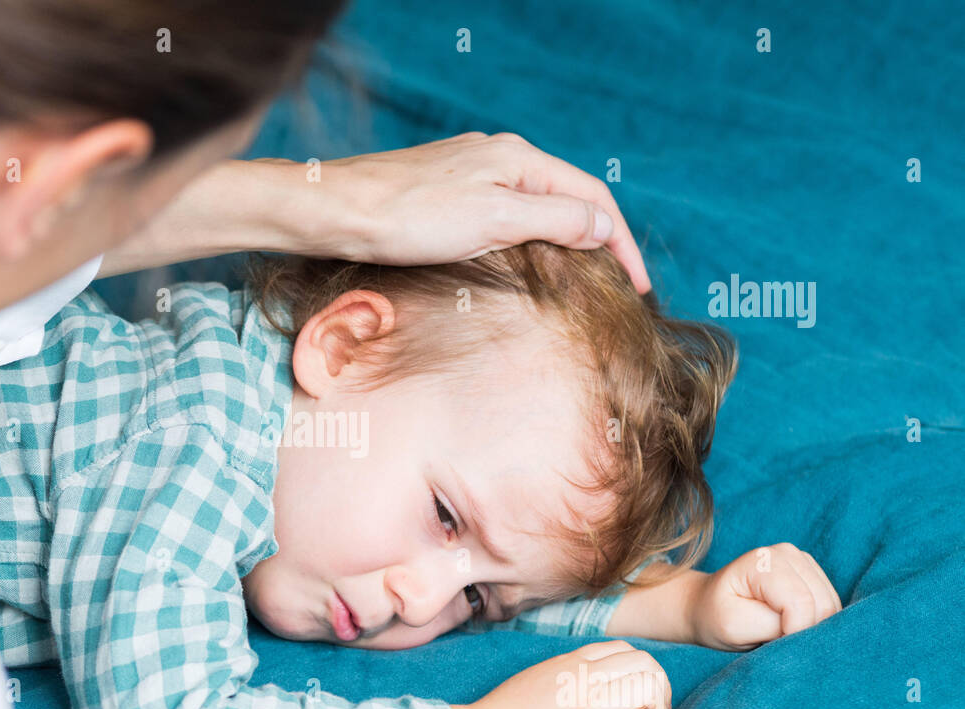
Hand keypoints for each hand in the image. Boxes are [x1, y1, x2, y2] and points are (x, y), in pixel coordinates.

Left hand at [322, 132, 650, 291]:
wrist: (336, 210)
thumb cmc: (408, 216)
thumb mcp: (494, 220)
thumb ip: (554, 218)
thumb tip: (602, 224)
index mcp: (519, 159)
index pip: (591, 197)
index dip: (620, 241)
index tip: (637, 285)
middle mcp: (499, 157)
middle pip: (567, 196)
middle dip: (598, 237)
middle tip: (617, 282)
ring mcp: (471, 171)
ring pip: (536, 204)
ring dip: (564, 236)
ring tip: (581, 275)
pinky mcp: (446, 190)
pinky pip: (505, 210)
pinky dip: (529, 235)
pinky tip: (523, 257)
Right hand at [425, 640, 671, 708]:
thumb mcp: (535, 678)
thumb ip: (565, 673)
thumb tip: (591, 681)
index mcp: (568, 662)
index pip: (623, 650)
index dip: (639, 668)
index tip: (636, 689)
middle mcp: (583, 677)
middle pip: (644, 663)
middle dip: (656, 683)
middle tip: (652, 706)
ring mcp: (589, 706)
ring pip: (648, 687)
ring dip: (659, 703)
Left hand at [689, 543, 842, 650]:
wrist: (708, 606)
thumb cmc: (716, 617)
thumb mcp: (734, 627)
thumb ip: (773, 627)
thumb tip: (809, 629)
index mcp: (763, 561)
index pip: (801, 604)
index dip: (793, 632)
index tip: (769, 642)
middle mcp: (787, 554)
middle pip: (822, 605)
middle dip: (803, 630)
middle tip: (773, 637)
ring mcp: (802, 561)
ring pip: (830, 607)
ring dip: (810, 627)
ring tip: (778, 629)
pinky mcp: (812, 574)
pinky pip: (830, 606)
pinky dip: (814, 622)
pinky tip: (789, 623)